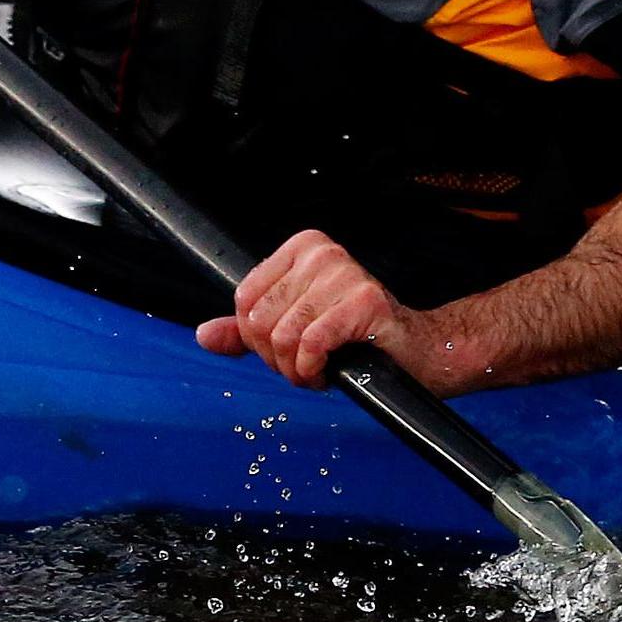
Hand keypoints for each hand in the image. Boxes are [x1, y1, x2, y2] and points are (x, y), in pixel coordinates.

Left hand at [193, 228, 441, 389]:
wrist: (417, 352)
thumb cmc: (357, 339)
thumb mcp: (294, 329)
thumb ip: (247, 331)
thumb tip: (203, 335)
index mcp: (301, 249)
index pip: (244, 299)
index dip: (256, 340)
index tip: (283, 352)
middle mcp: (321, 253)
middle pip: (260, 321)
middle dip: (276, 359)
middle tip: (305, 366)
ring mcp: (344, 273)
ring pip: (283, 337)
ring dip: (297, 370)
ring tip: (320, 371)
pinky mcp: (364, 301)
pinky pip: (311, 345)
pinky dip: (313, 370)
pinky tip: (330, 372)